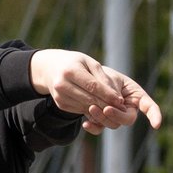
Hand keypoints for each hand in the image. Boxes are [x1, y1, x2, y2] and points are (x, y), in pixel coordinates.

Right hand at [29, 49, 161, 133]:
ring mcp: (60, 96)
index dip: (108, 94)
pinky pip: (80, 110)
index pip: (92, 86)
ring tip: (112, 107)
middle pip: (89, 99)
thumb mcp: (89, 62)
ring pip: (85, 107)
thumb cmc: (75, 62)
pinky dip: (91, 109)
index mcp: (70, 71)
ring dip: (100, 109)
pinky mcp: (60, 104)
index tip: (120, 100)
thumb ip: (102, 77)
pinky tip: (99, 106)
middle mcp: (62, 85)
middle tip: (120, 107)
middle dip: (106, 104)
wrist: (52, 68)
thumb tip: (116, 96)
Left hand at [80, 66, 161, 134]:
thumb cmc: (103, 75)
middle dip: (117, 115)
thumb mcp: (110, 78)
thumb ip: (113, 90)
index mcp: (136, 95)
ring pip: (113, 124)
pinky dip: (93, 127)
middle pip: (128, 119)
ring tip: (91, 108)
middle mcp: (128, 109)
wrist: (87, 79)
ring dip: (102, 118)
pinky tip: (86, 124)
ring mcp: (116, 117)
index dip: (154, 115)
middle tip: (106, 109)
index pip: (149, 106)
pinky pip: (100, 129)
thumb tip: (117, 105)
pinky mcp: (103, 122)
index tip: (156, 126)